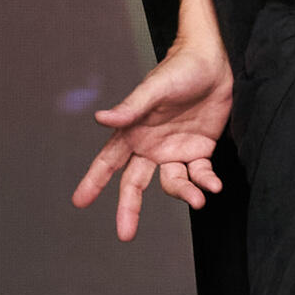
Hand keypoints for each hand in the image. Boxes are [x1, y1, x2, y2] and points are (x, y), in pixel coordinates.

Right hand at [72, 38, 234, 236]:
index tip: (79, 202)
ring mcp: (175, 149)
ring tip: (198, 200)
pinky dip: (206, 182)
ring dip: (184, 193)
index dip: (93, 181)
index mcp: (133, 131)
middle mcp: (151, 145)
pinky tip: (214, 186)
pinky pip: (200, 174)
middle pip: (134, 183)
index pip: (108, 161)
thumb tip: (100, 119)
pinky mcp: (200, 149)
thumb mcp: (154, 88)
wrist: (216, 60)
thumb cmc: (180, 68)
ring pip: (173, 183)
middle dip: (128, 208)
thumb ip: (130, 108)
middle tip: (124, 234)